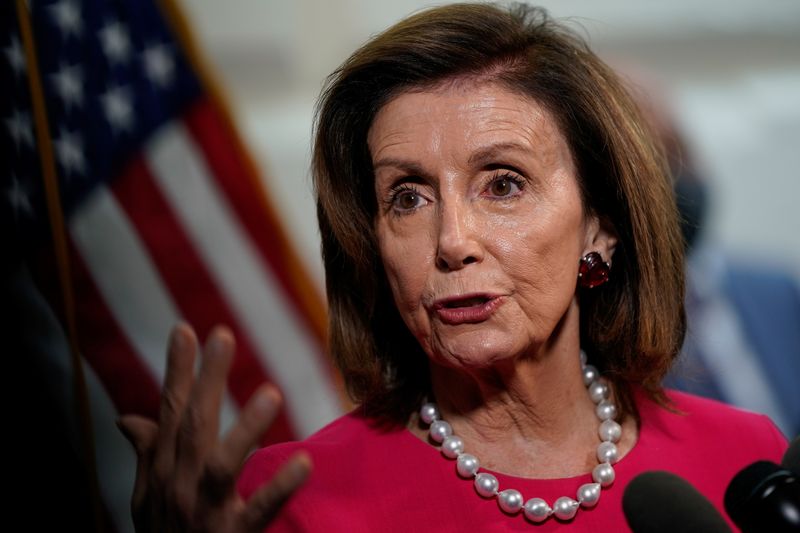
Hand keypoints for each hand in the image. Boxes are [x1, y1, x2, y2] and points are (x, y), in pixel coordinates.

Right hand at [117, 323, 310, 531]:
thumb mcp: (146, 497)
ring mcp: (204, 511)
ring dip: (245, 427)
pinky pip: (259, 509)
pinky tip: (303, 462)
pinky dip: (279, 487)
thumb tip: (125, 417)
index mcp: (162, 470)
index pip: (169, 412)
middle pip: (193, 424)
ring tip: (272, 392)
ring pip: (222, 463)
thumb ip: (145, 454)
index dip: (176, 371)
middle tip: (223, 334)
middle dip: (207, 378)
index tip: (184, 330)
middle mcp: (178, 485)